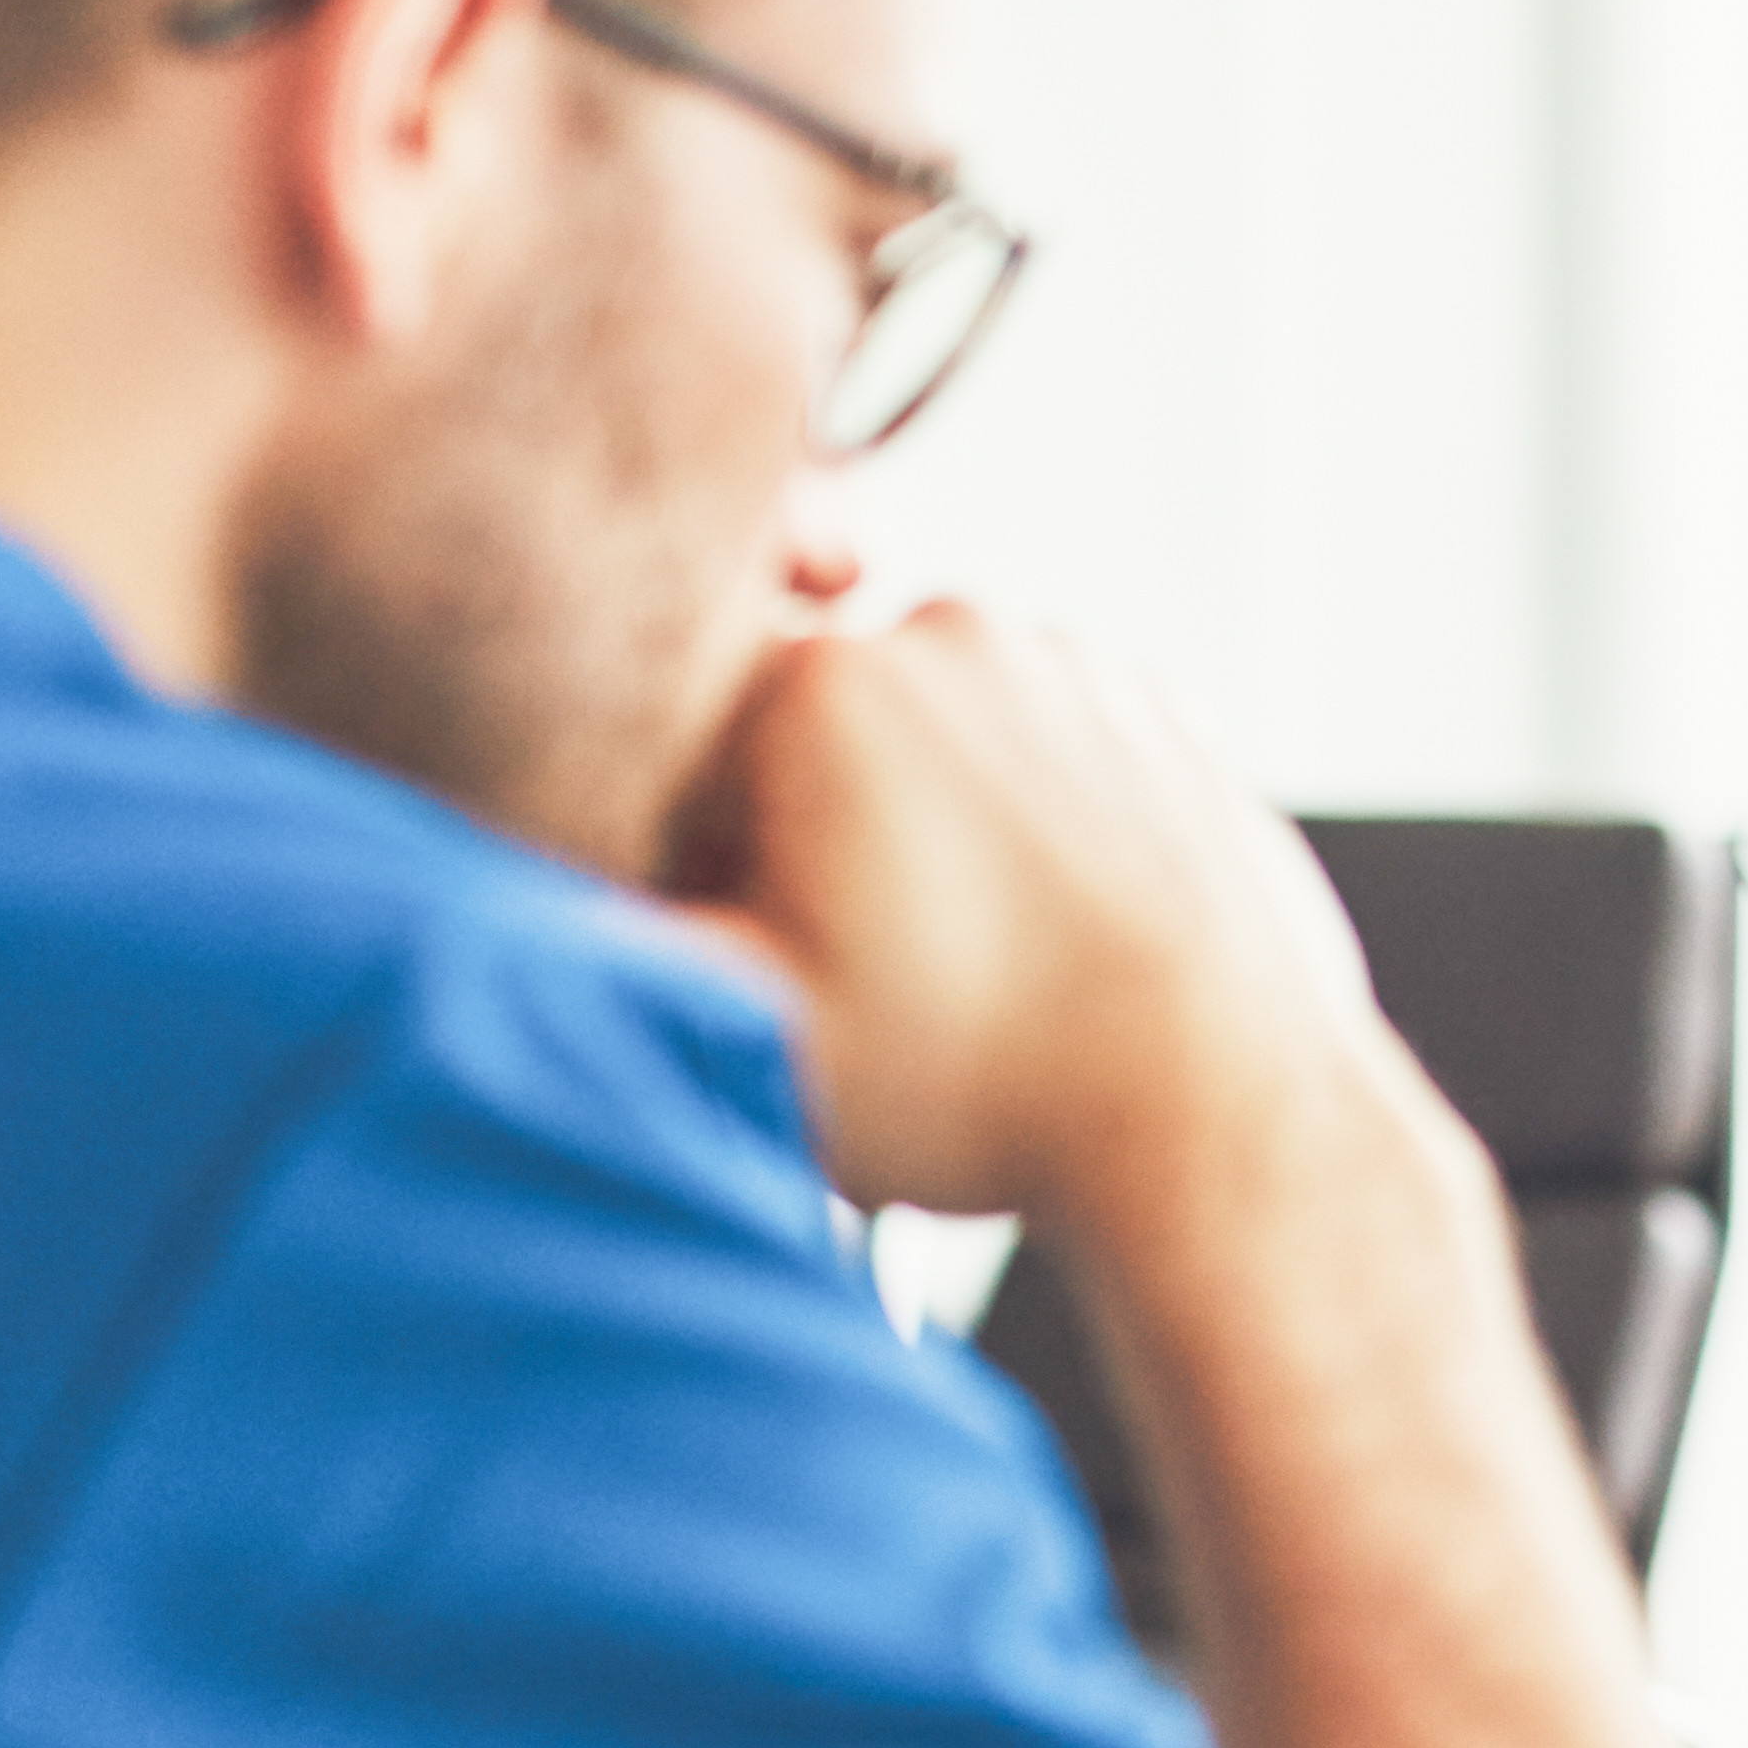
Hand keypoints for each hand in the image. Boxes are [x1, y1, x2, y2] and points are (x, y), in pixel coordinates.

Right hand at [654, 598, 1380, 1226]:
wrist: (1222, 1113)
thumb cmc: (992, 1086)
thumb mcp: (750, 1030)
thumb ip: (610, 941)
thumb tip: (526, 898)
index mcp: (821, 685)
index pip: (692, 749)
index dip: (707, 862)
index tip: (762, 944)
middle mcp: (951, 635)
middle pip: (820, 733)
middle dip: (819, 835)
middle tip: (882, 966)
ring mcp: (1074, 663)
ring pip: (941, 740)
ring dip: (933, 825)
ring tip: (980, 955)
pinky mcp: (1166, 711)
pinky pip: (1052, 753)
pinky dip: (1040, 823)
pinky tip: (1057, 926)